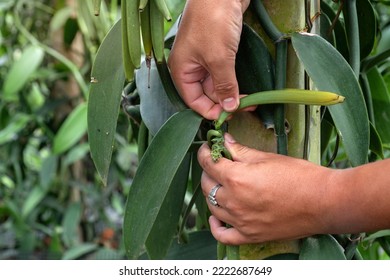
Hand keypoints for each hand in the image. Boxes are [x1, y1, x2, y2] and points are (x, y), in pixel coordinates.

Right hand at [168, 0, 250, 119]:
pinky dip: (234, 81)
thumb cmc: (213, 21)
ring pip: (217, 84)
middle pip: (206, 94)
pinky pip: (224, 73)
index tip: (230, 116)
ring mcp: (204, 59)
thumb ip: (224, 85)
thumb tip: (230, 108)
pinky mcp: (217, 51)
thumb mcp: (219, 58)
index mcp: (182, 70)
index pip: (193, 101)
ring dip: (232, 93)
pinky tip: (246, 88)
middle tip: (246, 108)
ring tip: (251, 100)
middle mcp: (191, 67)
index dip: (210, 111)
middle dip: (224, 102)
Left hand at [197, 133, 335, 244]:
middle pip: (206, 184)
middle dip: (208, 171)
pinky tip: (216, 216)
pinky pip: (223, 235)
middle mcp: (234, 201)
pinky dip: (215, 226)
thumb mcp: (267, 157)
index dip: (204, 152)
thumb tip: (225, 141)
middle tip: (218, 164)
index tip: (207, 149)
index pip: (208, 163)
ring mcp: (240, 221)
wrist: (324, 202)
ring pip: (211, 206)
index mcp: (236, 178)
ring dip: (212, 192)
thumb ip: (241, 151)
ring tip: (221, 185)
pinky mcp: (250, 235)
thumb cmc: (299, 175)